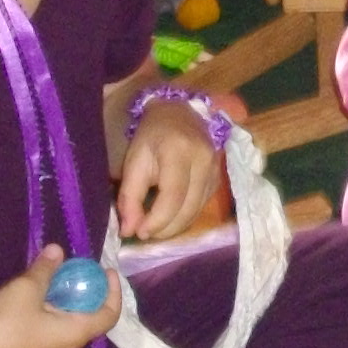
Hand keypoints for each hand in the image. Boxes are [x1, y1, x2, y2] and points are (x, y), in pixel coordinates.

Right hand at [0, 247, 119, 347]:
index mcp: (76, 333)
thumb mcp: (27, 288)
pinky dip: (58, 314)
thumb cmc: (7, 321)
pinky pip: (57, 333)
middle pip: (92, 321)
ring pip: (72, 327)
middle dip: (91, 296)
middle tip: (81, 273)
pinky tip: (42, 299)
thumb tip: (57, 250)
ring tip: (61, 282)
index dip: (114, 292)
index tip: (108, 272)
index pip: (109, 315)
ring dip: (72, 305)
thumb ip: (45, 269)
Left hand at [117, 100, 222, 242]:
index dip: (157, 221)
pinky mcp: (218, 177)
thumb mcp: (133, 161)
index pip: (173, 196)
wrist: (178, 113)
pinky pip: (202, 205)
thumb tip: (129, 231)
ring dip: (175, 226)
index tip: (139, 232)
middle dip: (166, 229)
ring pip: (197, 210)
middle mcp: (203, 160)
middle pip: (188, 208)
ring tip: (155, 228)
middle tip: (145, 234)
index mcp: (179, 151)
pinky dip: (185, 216)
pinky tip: (170, 217)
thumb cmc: (151, 136)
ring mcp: (215, 169)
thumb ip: (129, 197)